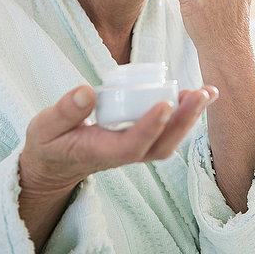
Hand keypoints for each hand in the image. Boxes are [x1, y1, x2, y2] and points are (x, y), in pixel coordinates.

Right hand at [19, 84, 218, 194]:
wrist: (56, 162)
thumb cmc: (51, 142)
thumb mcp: (46, 127)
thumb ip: (65, 111)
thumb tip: (86, 91)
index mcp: (100, 151)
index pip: (131, 144)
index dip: (150, 126)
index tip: (165, 104)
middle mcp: (124, 154)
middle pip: (161, 145)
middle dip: (184, 120)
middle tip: (201, 94)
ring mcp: (134, 150)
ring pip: (169, 141)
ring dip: (190, 118)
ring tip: (208, 92)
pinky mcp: (140, 142)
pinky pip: (167, 133)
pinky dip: (184, 116)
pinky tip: (195, 96)